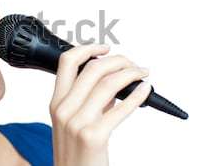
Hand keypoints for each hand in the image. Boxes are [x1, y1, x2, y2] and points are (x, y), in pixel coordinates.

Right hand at [49, 44, 151, 165]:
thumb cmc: (75, 153)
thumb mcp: (72, 123)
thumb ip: (89, 101)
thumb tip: (112, 83)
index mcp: (57, 103)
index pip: (67, 62)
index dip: (87, 49)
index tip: (104, 48)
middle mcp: (64, 109)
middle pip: (92, 69)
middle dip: (118, 60)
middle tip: (132, 64)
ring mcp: (77, 122)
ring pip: (107, 84)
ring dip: (131, 74)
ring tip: (141, 75)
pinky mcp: (93, 136)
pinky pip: (120, 108)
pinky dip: (137, 95)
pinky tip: (144, 90)